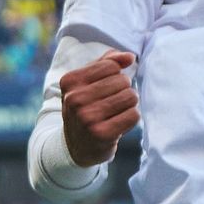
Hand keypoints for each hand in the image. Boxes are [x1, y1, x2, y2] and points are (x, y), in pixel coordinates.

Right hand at [60, 50, 139, 167]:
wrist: (77, 146)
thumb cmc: (86, 108)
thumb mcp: (87, 83)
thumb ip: (108, 63)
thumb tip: (129, 57)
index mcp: (70, 81)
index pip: (110, 65)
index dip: (115, 75)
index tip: (105, 87)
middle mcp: (75, 99)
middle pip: (123, 81)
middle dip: (123, 90)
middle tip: (111, 103)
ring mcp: (87, 118)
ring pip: (130, 97)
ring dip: (129, 104)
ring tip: (116, 112)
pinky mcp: (102, 134)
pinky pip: (133, 115)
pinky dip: (131, 118)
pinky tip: (118, 123)